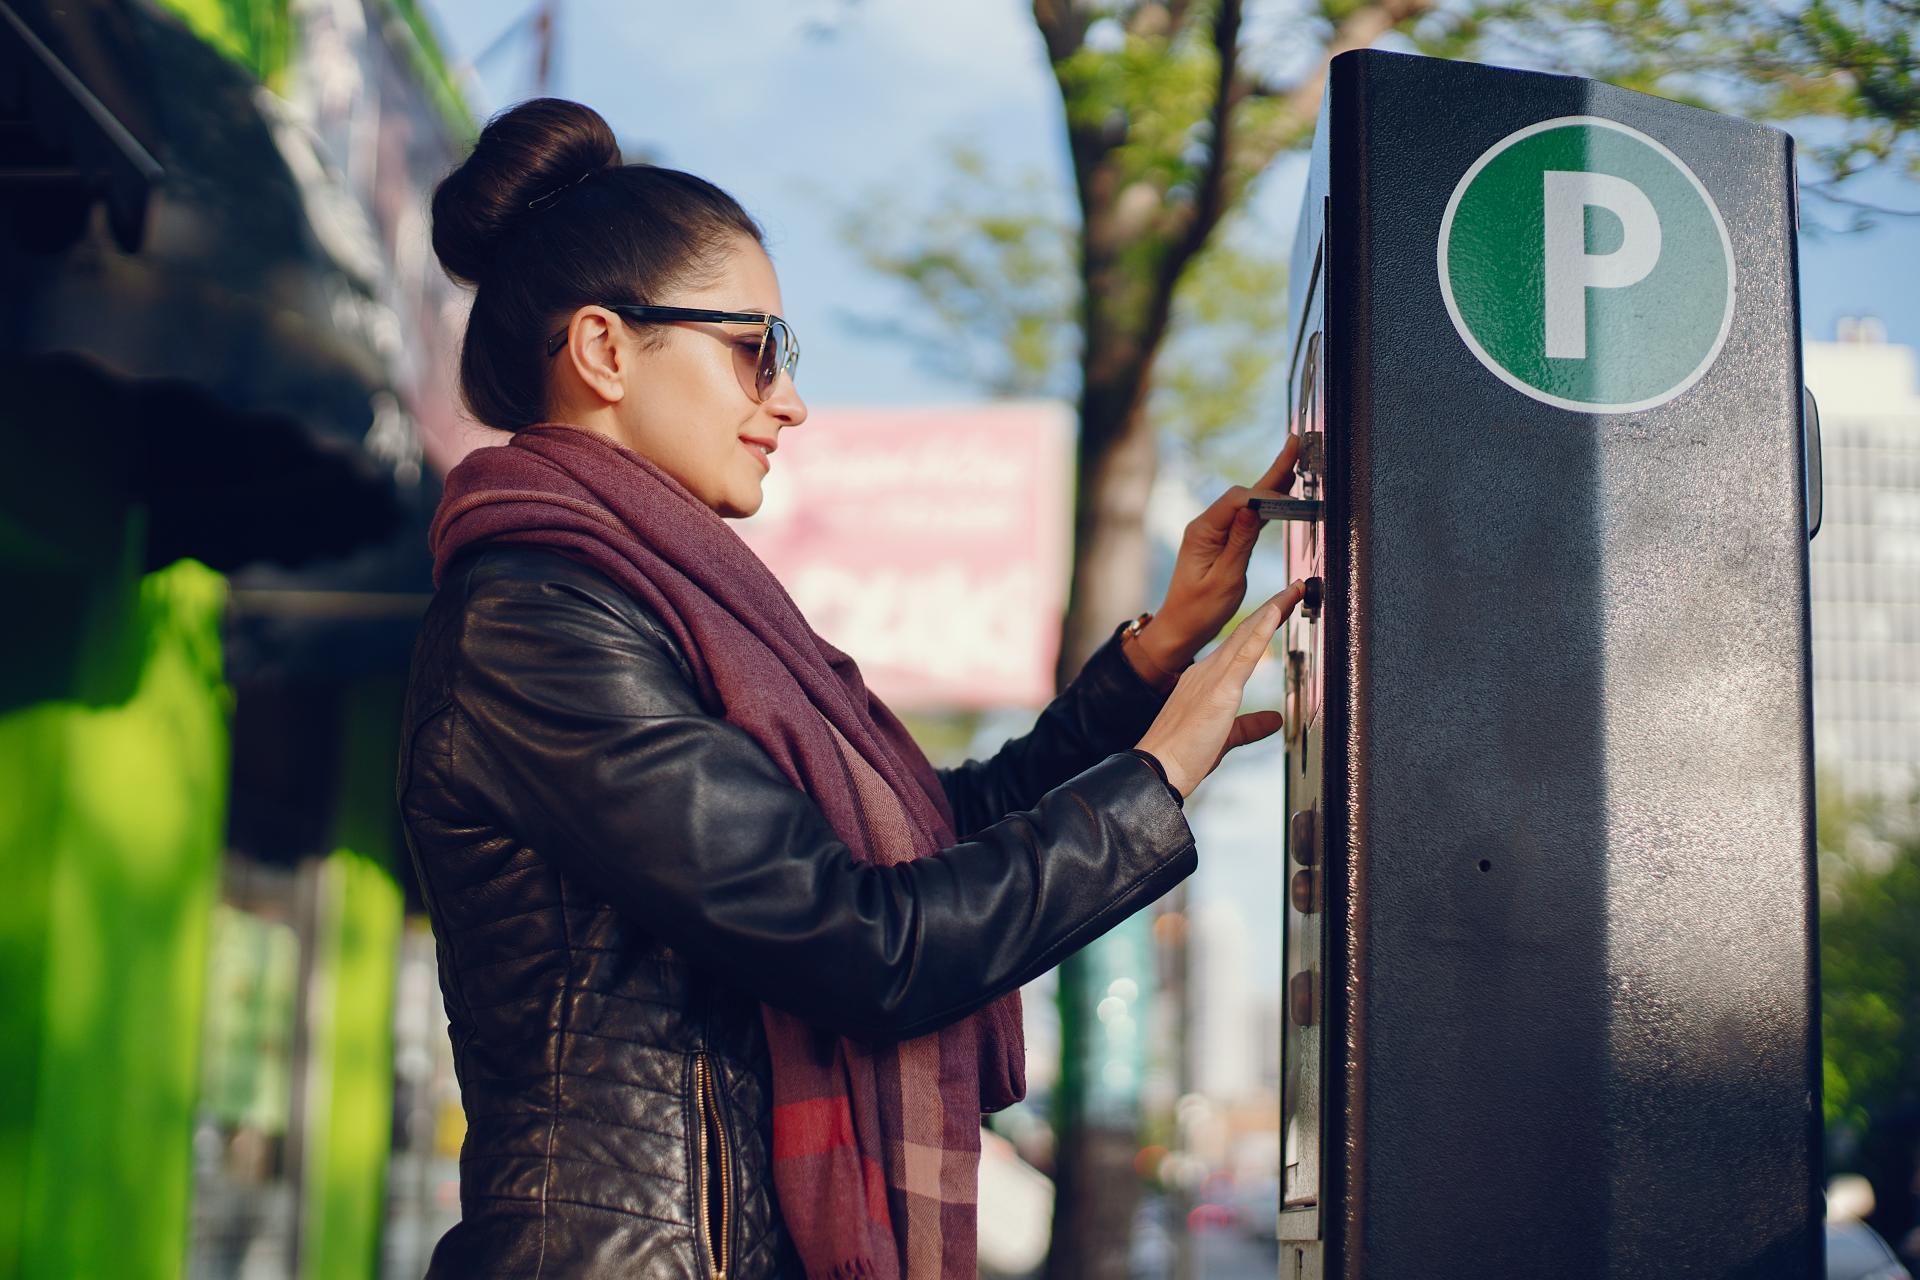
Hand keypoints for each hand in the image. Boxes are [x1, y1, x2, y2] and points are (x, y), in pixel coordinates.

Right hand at [1133, 581, 1303, 799]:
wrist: (1158, 767)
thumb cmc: (1182, 755)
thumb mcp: (1224, 737)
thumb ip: (1250, 726)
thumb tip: (1274, 719)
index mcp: (1205, 681)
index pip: (1240, 646)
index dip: (1261, 626)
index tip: (1280, 610)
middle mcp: (1206, 671)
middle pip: (1245, 633)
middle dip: (1272, 608)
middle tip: (1296, 588)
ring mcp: (1211, 677)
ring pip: (1246, 635)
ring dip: (1272, 610)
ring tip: (1294, 591)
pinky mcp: (1219, 689)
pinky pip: (1244, 654)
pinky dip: (1261, 630)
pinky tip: (1274, 613)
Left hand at [1134, 434, 1302, 672]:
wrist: (1180, 628)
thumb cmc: (1200, 610)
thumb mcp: (1225, 579)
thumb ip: (1240, 542)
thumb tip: (1254, 506)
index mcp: (1202, 531)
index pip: (1238, 500)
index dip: (1267, 494)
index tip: (1293, 497)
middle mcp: (1206, 525)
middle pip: (1244, 492)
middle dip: (1273, 471)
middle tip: (1298, 443)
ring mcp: (1214, 531)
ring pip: (1247, 501)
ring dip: (1273, 483)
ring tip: (1297, 458)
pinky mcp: (1221, 541)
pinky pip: (1247, 517)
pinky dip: (1268, 504)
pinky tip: (1284, 492)